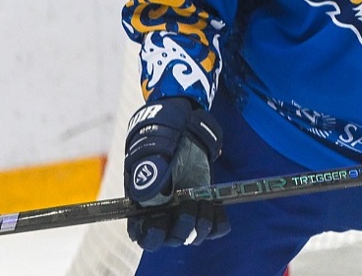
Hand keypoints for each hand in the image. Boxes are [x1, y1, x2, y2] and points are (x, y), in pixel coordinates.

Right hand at [124, 97, 229, 250]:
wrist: (183, 123)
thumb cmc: (161, 134)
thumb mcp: (153, 147)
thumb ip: (149, 169)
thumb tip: (147, 195)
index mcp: (142, 204)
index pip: (144, 237)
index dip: (152, 236)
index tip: (161, 220)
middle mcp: (164, 212)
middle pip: (173, 238)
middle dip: (183, 227)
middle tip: (188, 204)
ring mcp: (185, 208)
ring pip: (194, 234)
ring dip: (202, 223)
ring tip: (205, 201)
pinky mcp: (203, 202)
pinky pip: (215, 225)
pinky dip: (219, 221)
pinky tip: (217, 206)